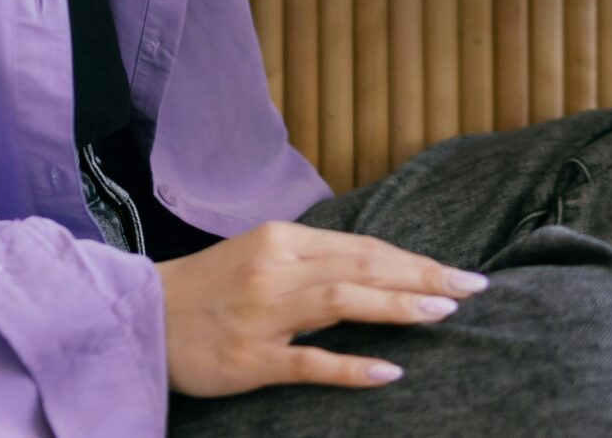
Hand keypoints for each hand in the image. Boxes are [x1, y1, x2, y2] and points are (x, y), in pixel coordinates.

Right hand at [159, 219, 487, 396]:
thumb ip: (313, 260)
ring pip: (341, 302)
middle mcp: (275, 270)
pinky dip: (351, 366)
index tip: (459, 272)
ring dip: (397, 306)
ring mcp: (262, 316)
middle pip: (362, 267)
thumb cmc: (209, 290)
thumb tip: (378, 267)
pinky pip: (309, 362)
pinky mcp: (248, 360)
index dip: (414, 260)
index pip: (363, 247)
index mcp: (282, 240)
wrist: (140, 320)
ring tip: (443, 313)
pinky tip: (389, 371)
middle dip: (422, 277)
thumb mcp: (261, 258)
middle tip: (471, 287)